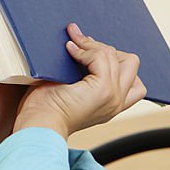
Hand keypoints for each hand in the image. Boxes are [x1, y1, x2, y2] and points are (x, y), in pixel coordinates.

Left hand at [14, 23, 146, 138]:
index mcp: (111, 105)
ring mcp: (112, 95)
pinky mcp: (103, 89)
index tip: (85, 53)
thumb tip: (80, 47)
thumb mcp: (70, 92)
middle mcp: (117, 101)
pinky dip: (85, 49)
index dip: (110, 59)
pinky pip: (102, 56)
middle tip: (80, 45)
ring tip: (72, 44)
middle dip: (105, 48)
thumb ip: (83, 77)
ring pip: (116, 56)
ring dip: (92, 45)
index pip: (129, 76)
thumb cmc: (44, 109)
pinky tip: (69, 50)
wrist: (38, 125)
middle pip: (130, 63)